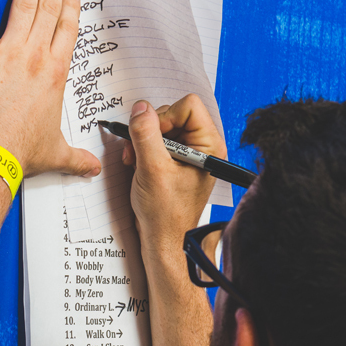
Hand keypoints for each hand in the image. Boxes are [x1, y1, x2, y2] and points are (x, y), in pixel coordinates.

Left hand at [0, 0, 99, 178]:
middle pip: (49, 9)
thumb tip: (95, 169)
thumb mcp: (56, 155)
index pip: (67, 31)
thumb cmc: (22, 154)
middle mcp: (37, 57)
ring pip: (23, 4)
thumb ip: (77, 159)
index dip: (70, 7)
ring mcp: (10, 52)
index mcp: (56, 75)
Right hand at [122, 95, 226, 255]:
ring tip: (136, 161)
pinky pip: (157, 139)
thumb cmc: (166, 214)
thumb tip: (140, 108)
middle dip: (151, 130)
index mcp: (209, 147)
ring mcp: (188, 153)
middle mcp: (202, 147)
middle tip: (138, 151)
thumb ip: (145, 135)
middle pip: (173, 113)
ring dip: (143, 140)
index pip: (188, 106)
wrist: (163, 239)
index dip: (165, 117)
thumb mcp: (152, 169)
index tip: (152, 137)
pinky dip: (143, 148)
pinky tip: (138, 164)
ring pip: (162, 125)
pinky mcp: (176, 160)